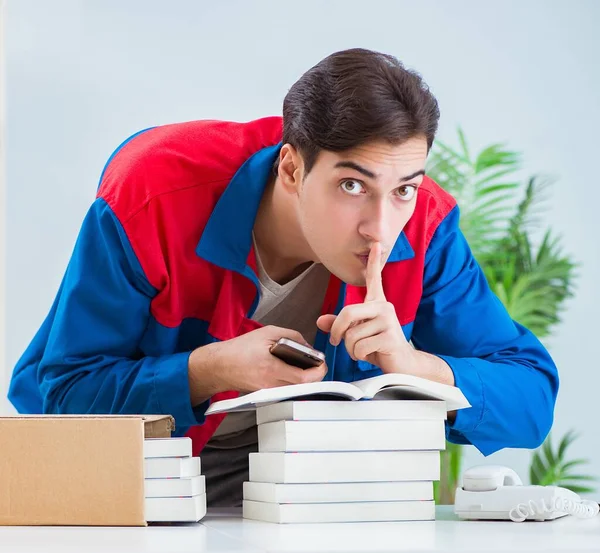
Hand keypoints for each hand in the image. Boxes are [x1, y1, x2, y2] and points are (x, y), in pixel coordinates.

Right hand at [188, 325, 327, 402]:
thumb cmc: (239, 349)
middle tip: (316, 362)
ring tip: (305, 364)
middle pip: (304, 385)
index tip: (322, 362)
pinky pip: (287, 389)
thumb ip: (291, 336)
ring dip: (304, 377)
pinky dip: (293, 380)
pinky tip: (291, 369)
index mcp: (271, 369)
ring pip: (296, 388)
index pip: (304, 378)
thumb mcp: (267, 332)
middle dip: (314, 373)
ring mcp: (269, 392)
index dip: (318, 371)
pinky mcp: (267, 395)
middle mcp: (271, 385)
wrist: (219, 366)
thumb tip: (307, 345)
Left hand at [316, 242, 414, 373]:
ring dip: (351, 349)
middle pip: (347, 313)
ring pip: (351, 335)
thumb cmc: (380, 347)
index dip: (374, 261)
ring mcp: (388, 321)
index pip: (374, 279)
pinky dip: (360, 356)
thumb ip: (340, 326)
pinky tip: (371, 355)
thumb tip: (320, 321)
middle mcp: (384, 308)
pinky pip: (360, 346)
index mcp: (377, 304)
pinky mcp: (390, 337)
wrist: (403, 366)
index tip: (377, 244)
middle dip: (337, 331)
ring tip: (364, 350)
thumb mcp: (357, 334)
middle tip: (336, 341)